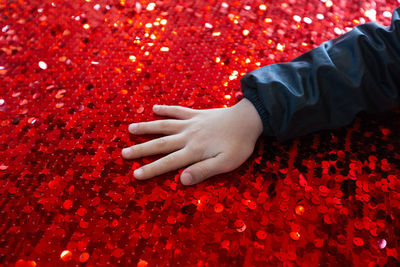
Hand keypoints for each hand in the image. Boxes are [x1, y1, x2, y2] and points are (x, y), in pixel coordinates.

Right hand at [121, 98, 262, 184]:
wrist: (248, 119)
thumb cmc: (239, 145)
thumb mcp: (226, 163)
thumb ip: (204, 170)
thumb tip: (182, 180)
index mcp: (194, 151)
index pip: (168, 163)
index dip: (150, 169)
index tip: (134, 175)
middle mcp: (187, 136)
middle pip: (160, 143)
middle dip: (141, 149)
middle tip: (123, 153)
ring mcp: (190, 123)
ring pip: (164, 125)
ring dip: (146, 127)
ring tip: (129, 128)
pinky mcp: (196, 114)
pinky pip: (177, 110)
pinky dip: (165, 109)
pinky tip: (154, 108)